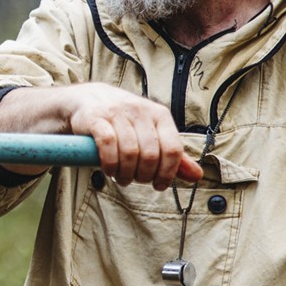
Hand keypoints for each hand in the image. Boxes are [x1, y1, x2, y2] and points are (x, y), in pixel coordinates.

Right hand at [0, 83, 200, 188]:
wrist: (87, 100)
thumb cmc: (124, 122)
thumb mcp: (151, 134)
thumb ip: (173, 156)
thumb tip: (198, 176)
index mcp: (159, 115)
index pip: (173, 149)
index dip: (168, 173)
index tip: (158, 185)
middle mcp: (140, 111)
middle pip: (151, 154)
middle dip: (143, 176)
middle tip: (135, 181)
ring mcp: (117, 113)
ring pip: (129, 152)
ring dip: (125, 174)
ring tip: (121, 178)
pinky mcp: (95, 118)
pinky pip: (107, 145)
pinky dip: (109, 164)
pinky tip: (108, 170)